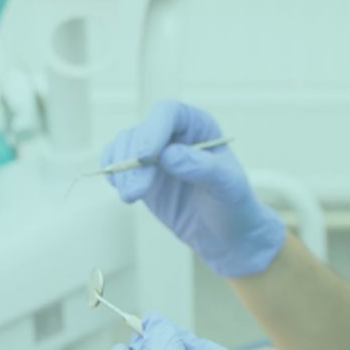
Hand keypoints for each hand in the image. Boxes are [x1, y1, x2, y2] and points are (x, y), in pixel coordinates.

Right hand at [101, 100, 285, 277]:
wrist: (228, 236)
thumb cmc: (234, 205)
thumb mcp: (228, 186)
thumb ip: (202, 168)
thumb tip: (168, 155)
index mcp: (198, 126)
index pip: (168, 113)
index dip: (153, 130)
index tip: (146, 157)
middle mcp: (173, 134)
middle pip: (140, 132)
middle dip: (133, 160)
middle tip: (137, 192)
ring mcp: (155, 155)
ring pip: (124, 147)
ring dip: (122, 172)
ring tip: (131, 198)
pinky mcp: (142, 175)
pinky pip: (118, 165)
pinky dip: (115, 176)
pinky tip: (124, 192)